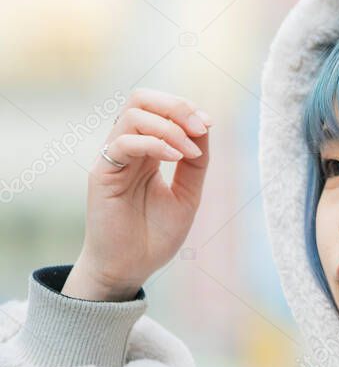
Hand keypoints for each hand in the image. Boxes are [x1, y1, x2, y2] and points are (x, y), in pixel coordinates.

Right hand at [62, 89, 212, 300]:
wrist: (131, 267)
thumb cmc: (156, 234)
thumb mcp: (188, 193)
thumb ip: (196, 162)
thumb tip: (205, 125)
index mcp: (148, 150)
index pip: (159, 108)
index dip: (186, 108)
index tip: (208, 125)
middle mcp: (128, 149)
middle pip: (141, 99)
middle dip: (176, 106)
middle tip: (200, 127)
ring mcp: (113, 159)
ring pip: (132, 115)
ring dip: (169, 126)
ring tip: (189, 151)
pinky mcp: (102, 174)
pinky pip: (123, 143)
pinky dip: (154, 143)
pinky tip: (174, 158)